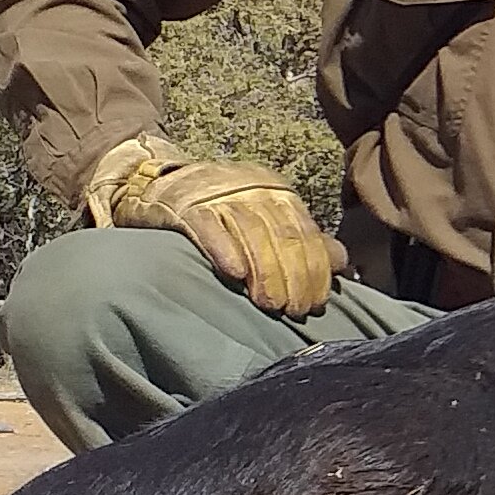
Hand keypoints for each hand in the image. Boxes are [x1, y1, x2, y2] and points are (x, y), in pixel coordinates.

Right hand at [87, 136, 342, 315]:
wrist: (153, 184)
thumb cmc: (216, 210)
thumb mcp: (263, 218)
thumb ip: (300, 238)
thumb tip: (341, 263)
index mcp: (277, 191)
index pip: (304, 232)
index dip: (313, 270)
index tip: (316, 303)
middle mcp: (252, 188)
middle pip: (281, 234)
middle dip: (293, 276)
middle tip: (294, 311)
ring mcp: (217, 194)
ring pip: (251, 233)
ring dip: (265, 271)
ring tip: (270, 304)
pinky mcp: (183, 205)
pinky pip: (208, 227)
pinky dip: (223, 249)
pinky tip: (235, 274)